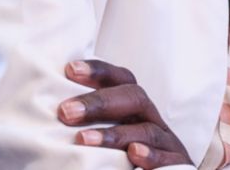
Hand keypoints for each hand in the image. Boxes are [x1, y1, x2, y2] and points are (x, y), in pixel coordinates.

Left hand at [57, 59, 194, 168]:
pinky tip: (133, 155)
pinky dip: (151, 155)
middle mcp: (151, 118)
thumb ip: (88, 122)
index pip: (120, 79)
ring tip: (84, 140)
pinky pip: (168, 157)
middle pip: (133, 98)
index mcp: (134, 107)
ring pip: (146, 129)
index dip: (98, 70)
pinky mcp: (177, 163)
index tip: (70, 69)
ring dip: (114, 134)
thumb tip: (52, 112)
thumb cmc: (123, 157)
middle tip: (66, 112)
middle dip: (99, 102)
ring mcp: (166, 142)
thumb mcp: (109, 132)